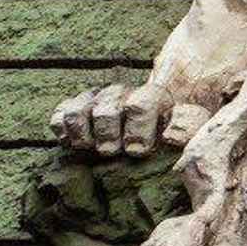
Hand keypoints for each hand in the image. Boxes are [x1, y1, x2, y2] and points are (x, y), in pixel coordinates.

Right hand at [51, 82, 180, 156]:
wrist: (151, 123)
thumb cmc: (171, 129)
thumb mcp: (187, 127)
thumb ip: (185, 129)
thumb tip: (172, 137)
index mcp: (152, 97)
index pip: (140, 105)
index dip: (137, 129)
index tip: (137, 151)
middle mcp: (122, 94)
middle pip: (106, 109)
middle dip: (107, 134)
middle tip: (110, 151)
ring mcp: (96, 99)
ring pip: (79, 111)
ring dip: (83, 134)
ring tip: (90, 148)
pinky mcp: (75, 108)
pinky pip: (60, 114)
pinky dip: (62, 130)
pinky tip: (72, 143)